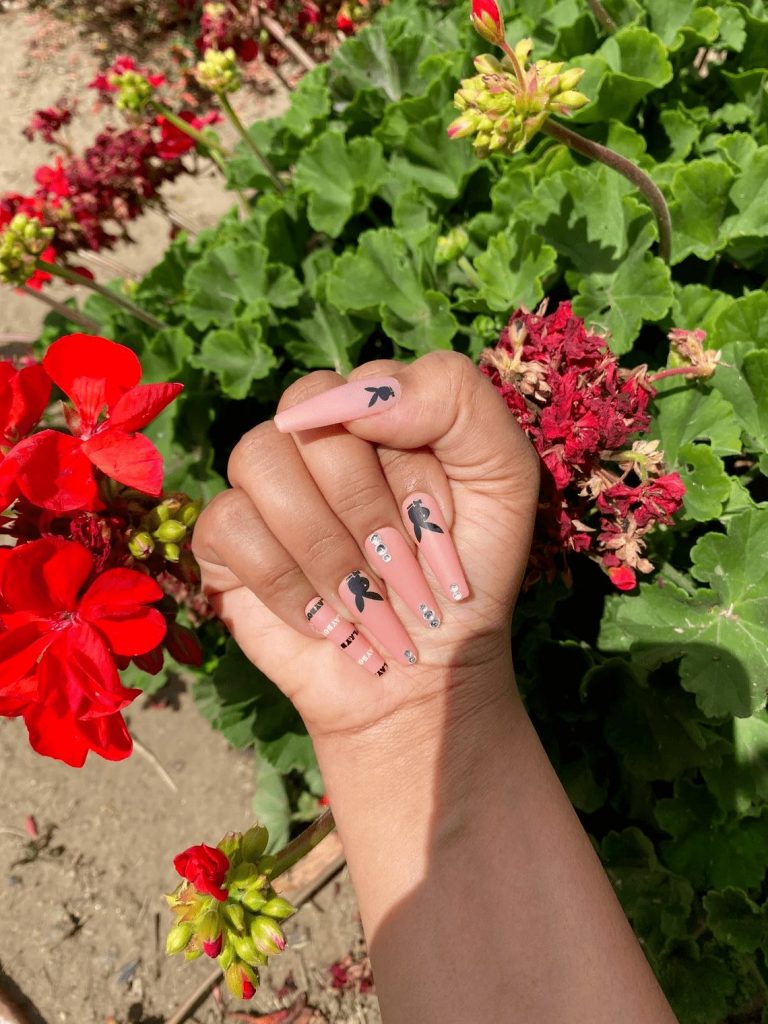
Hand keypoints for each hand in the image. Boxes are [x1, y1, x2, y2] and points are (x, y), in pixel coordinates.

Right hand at [192, 351, 538, 742]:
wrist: (424, 678)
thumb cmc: (464, 579)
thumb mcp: (503, 476)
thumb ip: (455, 399)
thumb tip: (355, 396)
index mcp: (378, 412)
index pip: (367, 389)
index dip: (405, 469)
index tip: (443, 532)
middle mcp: (314, 436)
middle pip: (309, 420)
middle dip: (367, 515)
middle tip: (406, 579)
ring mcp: (264, 484)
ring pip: (259, 460)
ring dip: (327, 552)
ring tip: (368, 606)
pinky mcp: (224, 537)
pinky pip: (229, 524)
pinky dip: (287, 585)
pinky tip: (326, 621)